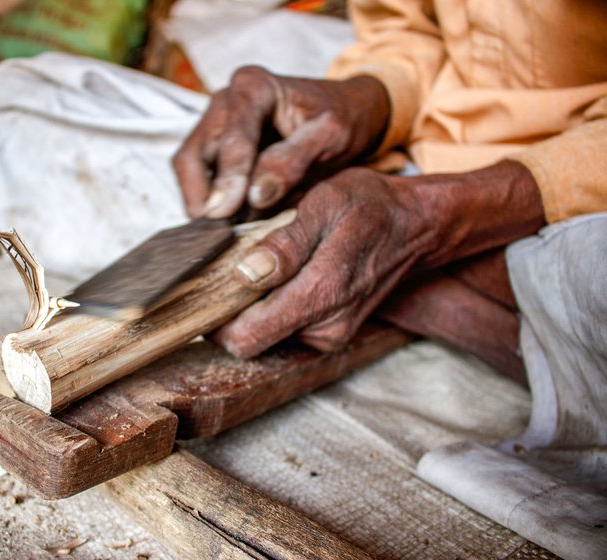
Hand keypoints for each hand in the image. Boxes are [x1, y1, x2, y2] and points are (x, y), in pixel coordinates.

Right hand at [172, 66, 389, 218]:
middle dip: (203, 194)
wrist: (347, 112)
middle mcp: (226, 99)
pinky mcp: (215, 143)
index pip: (232, 139)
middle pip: (195, 151)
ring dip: (199, 199)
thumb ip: (293, 162)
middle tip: (216, 230)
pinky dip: (205, 198)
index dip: (228, 179)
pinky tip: (223, 221)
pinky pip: (196, 173)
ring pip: (188, 164)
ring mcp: (217, 121)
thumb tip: (255, 195)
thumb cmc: (343, 120)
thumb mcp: (331, 137)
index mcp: (254, 87)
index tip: (225, 213)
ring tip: (218, 230)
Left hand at [216, 161, 544, 357]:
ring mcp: (328, 335)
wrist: (416, 224)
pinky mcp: (329, 333)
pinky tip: (277, 274)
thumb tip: (246, 273)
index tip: (203, 287)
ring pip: (264, 334)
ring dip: (252, 305)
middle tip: (228, 265)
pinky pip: (283, 328)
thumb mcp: (325, 205)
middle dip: (231, 308)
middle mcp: (324, 329)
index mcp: (320, 297)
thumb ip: (285, 244)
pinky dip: (270, 306)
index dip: (214, 319)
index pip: (244, 338)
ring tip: (258, 262)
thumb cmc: (371, 207)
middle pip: (249, 339)